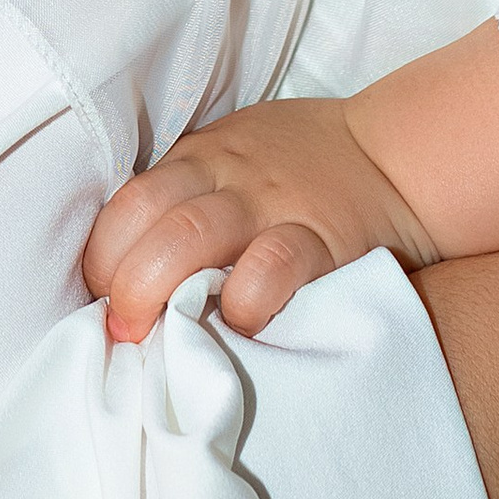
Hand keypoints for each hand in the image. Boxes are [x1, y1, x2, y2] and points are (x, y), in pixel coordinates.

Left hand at [82, 99, 440, 342]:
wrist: (397, 159)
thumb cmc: (304, 168)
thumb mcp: (236, 159)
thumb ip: (188, 196)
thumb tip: (124, 271)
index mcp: (200, 158)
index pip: (127, 200)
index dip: (102, 256)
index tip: (102, 300)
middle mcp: (227, 176)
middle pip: (147, 217)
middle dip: (121, 282)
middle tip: (123, 330)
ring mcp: (272, 204)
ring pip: (190, 237)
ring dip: (159, 294)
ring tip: (158, 339)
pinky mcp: (319, 238)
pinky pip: (269, 267)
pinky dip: (241, 302)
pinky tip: (237, 324)